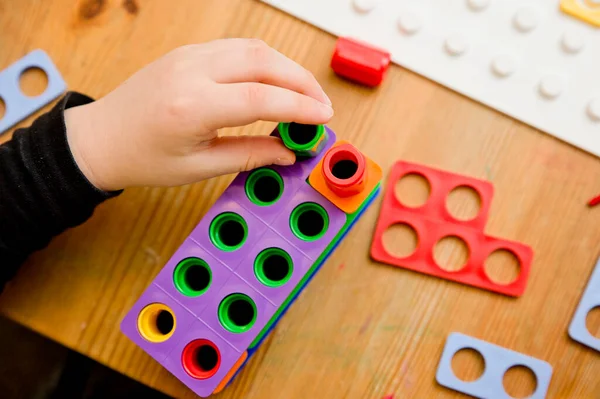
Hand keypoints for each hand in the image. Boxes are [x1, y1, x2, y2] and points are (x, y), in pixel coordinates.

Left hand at [64, 39, 332, 191]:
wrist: (102, 138)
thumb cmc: (143, 158)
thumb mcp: (199, 167)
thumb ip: (250, 155)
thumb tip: (288, 151)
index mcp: (191, 106)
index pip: (261, 98)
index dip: (300, 106)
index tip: (324, 118)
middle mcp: (191, 71)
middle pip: (263, 61)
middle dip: (301, 81)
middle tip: (321, 106)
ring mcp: (189, 56)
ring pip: (254, 48)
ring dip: (286, 68)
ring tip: (304, 96)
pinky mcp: (189, 52)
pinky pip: (238, 48)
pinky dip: (265, 63)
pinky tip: (276, 83)